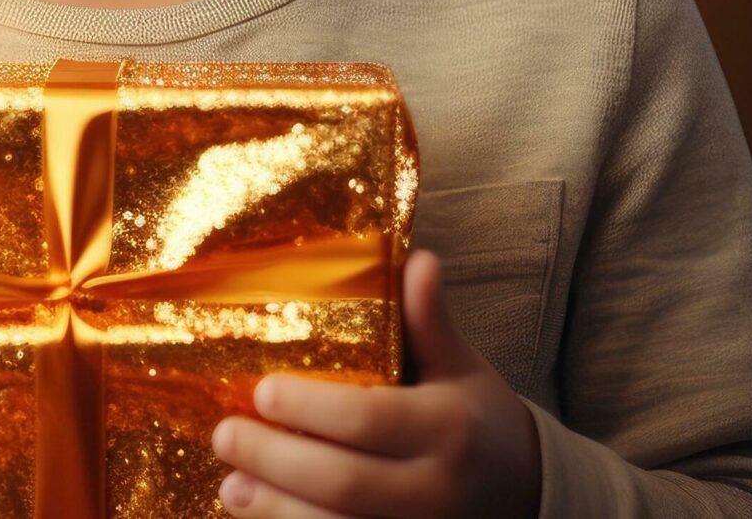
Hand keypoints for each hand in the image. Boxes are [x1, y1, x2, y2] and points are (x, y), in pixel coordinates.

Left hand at [211, 248, 540, 517]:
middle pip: (345, 483)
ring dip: (278, 511)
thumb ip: (430, 321)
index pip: (370, 420)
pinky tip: (260, 516)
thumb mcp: (462, 367)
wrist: (527, 493)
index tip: (261, 392)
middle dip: (277, 461)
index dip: (310, 410)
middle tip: (224, 434)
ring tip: (231, 485)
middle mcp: (437, 488)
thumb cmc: (477, 420)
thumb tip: (418, 259)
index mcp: (448, 428)